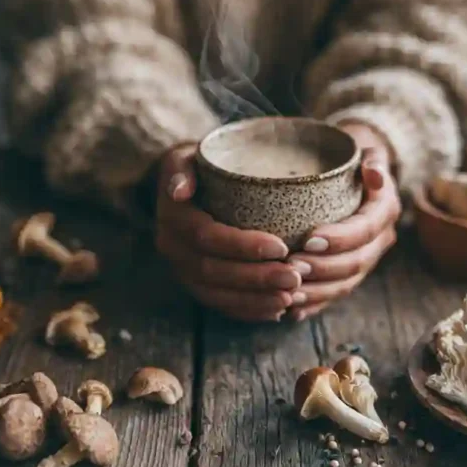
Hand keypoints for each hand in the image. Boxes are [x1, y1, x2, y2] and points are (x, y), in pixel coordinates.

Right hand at [154, 144, 300, 321]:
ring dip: (255, 300)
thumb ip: (183, 168)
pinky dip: (249, 311)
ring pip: (218, 294)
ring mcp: (183, 270)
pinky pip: (221, 305)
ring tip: (290, 298)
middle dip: (256, 278)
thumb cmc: (201, 165)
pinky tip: (277, 311)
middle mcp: (172, 248)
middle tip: (294, 278)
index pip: (208, 237)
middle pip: (214, 271)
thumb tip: (179, 191)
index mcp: (173, 217)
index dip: (243, 246)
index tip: (281, 246)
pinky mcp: (197, 285)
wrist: (187, 184)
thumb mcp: (188, 156)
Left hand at [286, 122, 400, 320]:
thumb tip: (374, 174)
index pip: (364, 230)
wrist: (359, 173)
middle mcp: (378, 241)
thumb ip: (372, 160)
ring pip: (344, 285)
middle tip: (291, 268)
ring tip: (288, 293)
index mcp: (384, 211)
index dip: (339, 238)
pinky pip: (333, 295)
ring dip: (316, 292)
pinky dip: (313, 305)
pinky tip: (290, 311)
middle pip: (354, 263)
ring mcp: (364, 260)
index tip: (308, 239)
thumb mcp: (366, 149)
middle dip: (322, 270)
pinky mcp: (348, 274)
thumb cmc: (353, 157)